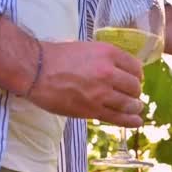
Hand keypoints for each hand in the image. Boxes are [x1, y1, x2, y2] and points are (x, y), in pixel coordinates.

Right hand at [27, 41, 143, 126]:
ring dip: (134, 107)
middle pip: (135, 87)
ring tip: (134, 108)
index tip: (134, 79)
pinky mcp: (92, 110)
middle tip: (130, 94)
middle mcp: (109, 73)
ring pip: (129, 104)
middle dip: (134, 92)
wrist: (35, 70)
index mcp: (108, 54)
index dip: (137, 75)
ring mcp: (101, 93)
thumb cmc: (57, 57)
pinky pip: (118, 117)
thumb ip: (106, 59)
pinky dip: (130, 121)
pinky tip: (137, 122)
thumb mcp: (87, 49)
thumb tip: (121, 70)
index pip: (136, 68)